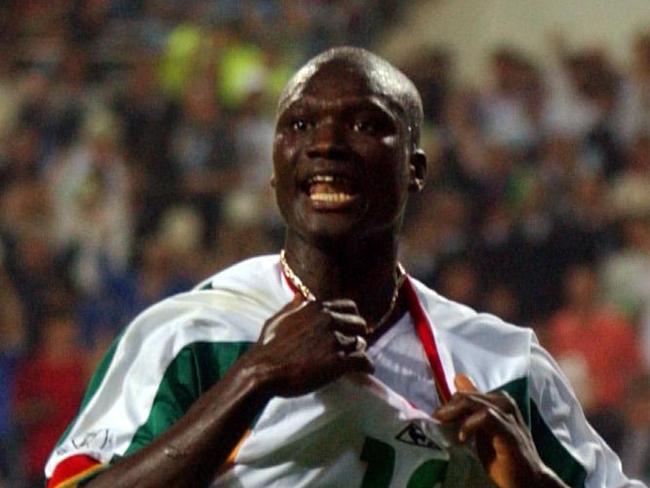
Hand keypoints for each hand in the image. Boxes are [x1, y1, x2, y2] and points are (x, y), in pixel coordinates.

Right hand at [245, 296, 373, 396]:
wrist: (263, 371)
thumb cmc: (267, 346)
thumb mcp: (278, 319)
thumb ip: (293, 307)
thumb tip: (300, 295)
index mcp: (316, 308)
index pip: (349, 307)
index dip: (351, 318)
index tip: (349, 328)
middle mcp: (328, 320)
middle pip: (359, 324)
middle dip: (356, 334)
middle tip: (351, 346)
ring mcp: (334, 340)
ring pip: (360, 343)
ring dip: (357, 352)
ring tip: (353, 360)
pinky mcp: (338, 361)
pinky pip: (363, 361)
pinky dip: (367, 366)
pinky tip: (366, 370)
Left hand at [434, 375, 566, 487]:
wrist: (528, 479)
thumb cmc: (503, 453)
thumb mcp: (482, 428)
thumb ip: (471, 406)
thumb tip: (458, 379)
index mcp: (497, 401)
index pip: (466, 393)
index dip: (448, 402)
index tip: (435, 416)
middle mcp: (504, 403)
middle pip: (469, 396)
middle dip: (448, 407)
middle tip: (434, 419)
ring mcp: (509, 417)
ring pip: (477, 403)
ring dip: (456, 412)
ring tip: (443, 423)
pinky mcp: (510, 432)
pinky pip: (488, 417)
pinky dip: (470, 424)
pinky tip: (461, 437)